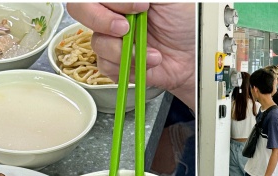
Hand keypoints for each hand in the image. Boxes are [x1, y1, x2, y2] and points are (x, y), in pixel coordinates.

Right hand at [66, 3, 195, 109]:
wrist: (196, 58)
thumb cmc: (186, 23)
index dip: (111, 1)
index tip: (140, 5)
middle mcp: (113, 13)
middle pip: (81, 10)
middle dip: (102, 21)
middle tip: (126, 28)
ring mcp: (113, 38)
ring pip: (97, 42)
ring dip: (126, 50)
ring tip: (152, 51)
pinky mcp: (116, 62)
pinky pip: (106, 65)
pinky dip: (130, 66)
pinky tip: (149, 62)